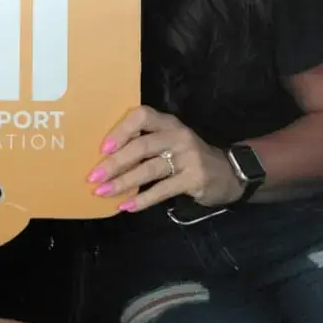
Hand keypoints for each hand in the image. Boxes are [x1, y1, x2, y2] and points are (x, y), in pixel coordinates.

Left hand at [89, 106, 242, 211]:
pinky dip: (142, 199)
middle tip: (93, 177)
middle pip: (141, 146)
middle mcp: (177, 135)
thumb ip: (145, 143)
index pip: (142, 116)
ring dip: (123, 183)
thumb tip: (104, 159)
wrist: (229, 173)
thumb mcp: (170, 142)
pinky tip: (126, 206)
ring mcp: (188, 157)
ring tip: (103, 193)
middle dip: (114, 163)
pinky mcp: (194, 178)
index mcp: (167, 123)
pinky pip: (163, 189)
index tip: (102, 148)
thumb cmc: (188, 156)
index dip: (121, 130)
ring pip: (149, 169)